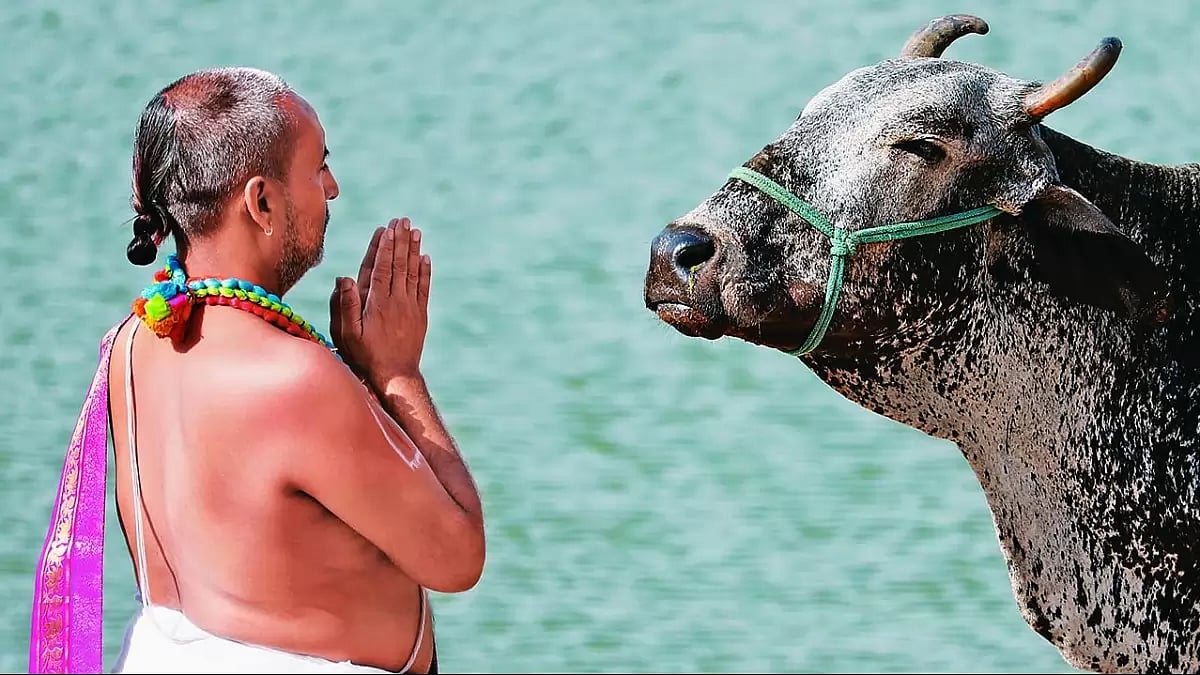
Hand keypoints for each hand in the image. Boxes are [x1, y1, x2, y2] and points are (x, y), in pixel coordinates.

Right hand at [330, 217, 430, 389]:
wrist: (395, 376)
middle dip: (400, 240)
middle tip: (402, 220)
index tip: (386, 228)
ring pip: (412, 272)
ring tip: (415, 231)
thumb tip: (344, 277)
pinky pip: (423, 288)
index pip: (380, 267)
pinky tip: (426, 258)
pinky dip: (425, 271)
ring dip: (413, 250)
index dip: (383, 246)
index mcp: (376, 302)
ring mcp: (410, 307)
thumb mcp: (347, 333)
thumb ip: (345, 304)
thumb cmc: (364, 356)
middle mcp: (395, 300)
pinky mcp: (420, 315)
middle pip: (398, 264)